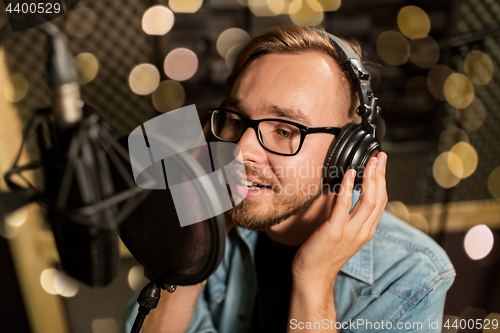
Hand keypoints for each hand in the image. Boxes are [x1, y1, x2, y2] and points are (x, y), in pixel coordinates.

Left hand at [291, 153, 387, 287]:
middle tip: (381, 156)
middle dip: (381, 175)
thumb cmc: (323, 254)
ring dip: (370, 178)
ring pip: (368, 201)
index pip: (381, 202)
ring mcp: (350, 232)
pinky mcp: (334, 232)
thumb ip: (346, 214)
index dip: (383, 181)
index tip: (381, 164)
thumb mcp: (342, 232)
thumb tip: (343, 191)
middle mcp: (363, 231)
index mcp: (366, 230)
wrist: (313, 276)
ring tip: (371, 161)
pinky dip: (347, 188)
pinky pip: (343, 206)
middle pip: (379, 198)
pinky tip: (348, 174)